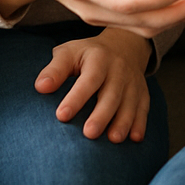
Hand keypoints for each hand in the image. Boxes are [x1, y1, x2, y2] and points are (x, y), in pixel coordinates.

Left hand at [36, 27, 153, 141]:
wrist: (123, 45)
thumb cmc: (87, 54)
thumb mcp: (69, 53)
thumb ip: (55, 69)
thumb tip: (40, 87)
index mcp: (98, 58)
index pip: (88, 79)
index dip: (76, 97)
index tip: (61, 116)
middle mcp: (118, 69)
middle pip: (111, 94)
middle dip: (102, 114)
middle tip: (89, 133)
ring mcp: (132, 81)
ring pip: (130, 103)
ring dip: (123, 121)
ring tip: (113, 139)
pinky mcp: (142, 92)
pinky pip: (144, 108)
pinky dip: (140, 123)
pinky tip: (135, 138)